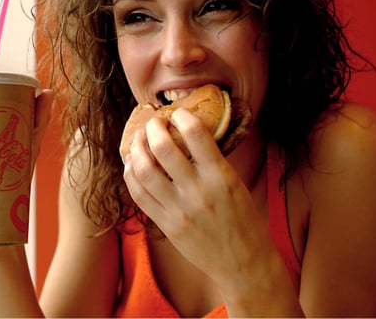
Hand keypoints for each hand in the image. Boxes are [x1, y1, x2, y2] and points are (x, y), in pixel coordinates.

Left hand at [123, 108, 271, 284]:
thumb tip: (188, 135)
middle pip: (163, 148)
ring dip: (137, 149)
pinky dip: (131, 174)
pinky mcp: (166, 225)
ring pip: (144, 170)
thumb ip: (213, 161)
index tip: (178, 113)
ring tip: (138, 140)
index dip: (182, 116)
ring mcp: (179, 210)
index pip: (196, 134)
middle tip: (153, 122)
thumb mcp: (236, 184)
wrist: (243, 263)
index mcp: (221, 177)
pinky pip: (139, 194)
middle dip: (153, 128)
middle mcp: (198, 192)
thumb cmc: (244, 220)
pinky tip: (133, 164)